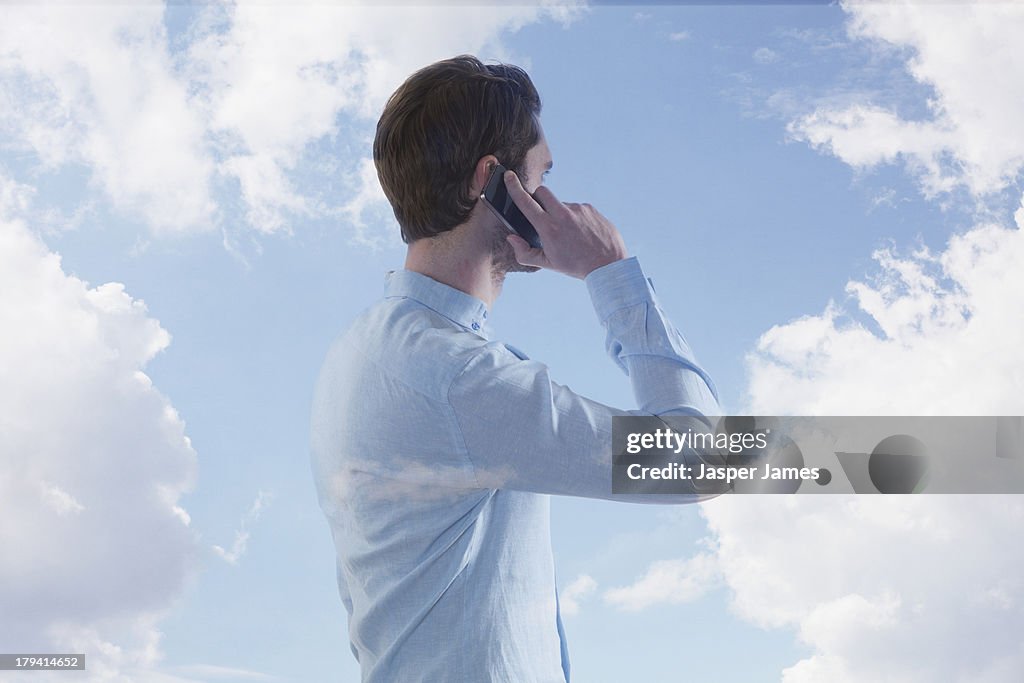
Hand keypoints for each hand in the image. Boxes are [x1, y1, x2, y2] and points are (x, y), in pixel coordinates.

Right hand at [502, 171, 627, 279]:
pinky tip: (581, 232)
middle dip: (537, 198)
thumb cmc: (576, 266)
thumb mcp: (548, 264)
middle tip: (541, 213)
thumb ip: (524, 253)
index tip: (509, 176)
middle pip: (542, 192)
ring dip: (559, 213)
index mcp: (549, 228)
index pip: (526, 202)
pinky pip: (576, 208)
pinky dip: (574, 217)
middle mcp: (563, 215)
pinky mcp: (590, 208)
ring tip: (569, 233)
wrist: (609, 264)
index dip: (514, 187)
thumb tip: (512, 238)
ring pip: (560, 203)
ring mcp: (578, 209)